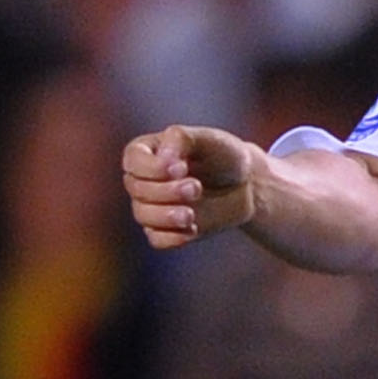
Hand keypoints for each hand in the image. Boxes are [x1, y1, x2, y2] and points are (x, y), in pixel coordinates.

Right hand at [122, 125, 256, 250]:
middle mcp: (143, 179)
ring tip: (191, 215)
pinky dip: (172, 237)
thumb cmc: (222, 155)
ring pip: (144, 216)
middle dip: (166, 191)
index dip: (153, 168)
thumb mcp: (208, 139)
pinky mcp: (166, 229)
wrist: (244, 184)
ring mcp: (152, 206)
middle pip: (138, 190)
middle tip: (195, 188)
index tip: (182, 168)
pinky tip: (192, 229)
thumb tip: (164, 158)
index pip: (133, 161)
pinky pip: (157, 239)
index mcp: (146, 152)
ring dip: (166, 216)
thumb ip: (182, 139)